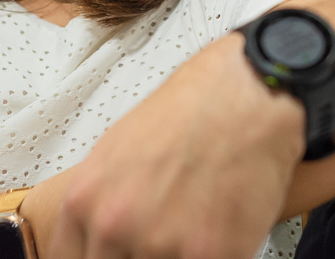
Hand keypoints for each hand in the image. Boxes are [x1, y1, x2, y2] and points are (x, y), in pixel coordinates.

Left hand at [25, 33, 304, 258]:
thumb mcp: (118, 149)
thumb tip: (99, 237)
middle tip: (163, 238)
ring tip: (194, 228)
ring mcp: (161, 244)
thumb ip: (102, 202)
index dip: (100, 257)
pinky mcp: (210, 255)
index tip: (117, 253)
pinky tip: (221, 231)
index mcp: (85, 201)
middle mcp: (114, 226)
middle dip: (138, 256)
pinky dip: (215, 255)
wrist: (249, 93)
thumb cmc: (193, 109)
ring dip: (177, 255)